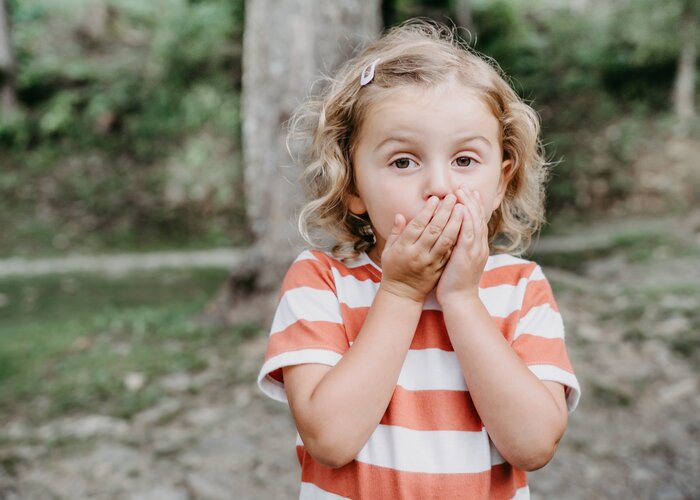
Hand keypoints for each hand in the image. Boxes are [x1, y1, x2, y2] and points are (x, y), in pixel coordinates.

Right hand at [380, 194, 462, 302]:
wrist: (403, 293)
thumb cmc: (394, 268)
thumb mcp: (388, 250)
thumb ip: (395, 233)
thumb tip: (400, 215)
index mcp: (403, 248)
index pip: (417, 225)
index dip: (427, 211)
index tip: (435, 199)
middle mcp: (417, 254)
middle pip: (433, 230)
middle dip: (444, 212)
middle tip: (452, 197)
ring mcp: (430, 262)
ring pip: (445, 240)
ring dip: (455, 223)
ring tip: (462, 208)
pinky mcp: (439, 268)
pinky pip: (450, 251)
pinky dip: (458, 238)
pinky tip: (464, 226)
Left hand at [435, 188, 488, 305]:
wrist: (458, 300)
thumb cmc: (453, 282)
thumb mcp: (455, 259)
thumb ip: (454, 245)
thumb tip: (449, 233)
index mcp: (476, 246)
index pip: (476, 221)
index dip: (472, 206)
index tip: (465, 193)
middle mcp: (479, 245)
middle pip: (478, 217)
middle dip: (471, 200)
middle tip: (464, 186)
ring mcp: (475, 249)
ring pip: (475, 221)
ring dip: (469, 204)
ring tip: (462, 191)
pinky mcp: (468, 254)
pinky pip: (469, 232)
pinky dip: (466, 218)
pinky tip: (461, 207)